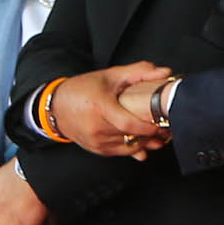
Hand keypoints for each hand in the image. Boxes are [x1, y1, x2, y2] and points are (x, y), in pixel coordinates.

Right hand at [52, 63, 171, 157]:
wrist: (56, 106)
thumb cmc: (83, 88)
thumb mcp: (110, 76)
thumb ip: (139, 72)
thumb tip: (165, 72)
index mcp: (100, 107)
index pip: (129, 124)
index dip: (148, 127)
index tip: (162, 123)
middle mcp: (96, 127)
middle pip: (131, 137)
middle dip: (152, 135)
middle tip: (167, 129)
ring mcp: (95, 141)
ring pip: (128, 147)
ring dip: (145, 143)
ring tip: (159, 136)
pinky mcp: (96, 149)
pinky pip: (120, 152)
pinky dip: (134, 148)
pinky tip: (144, 142)